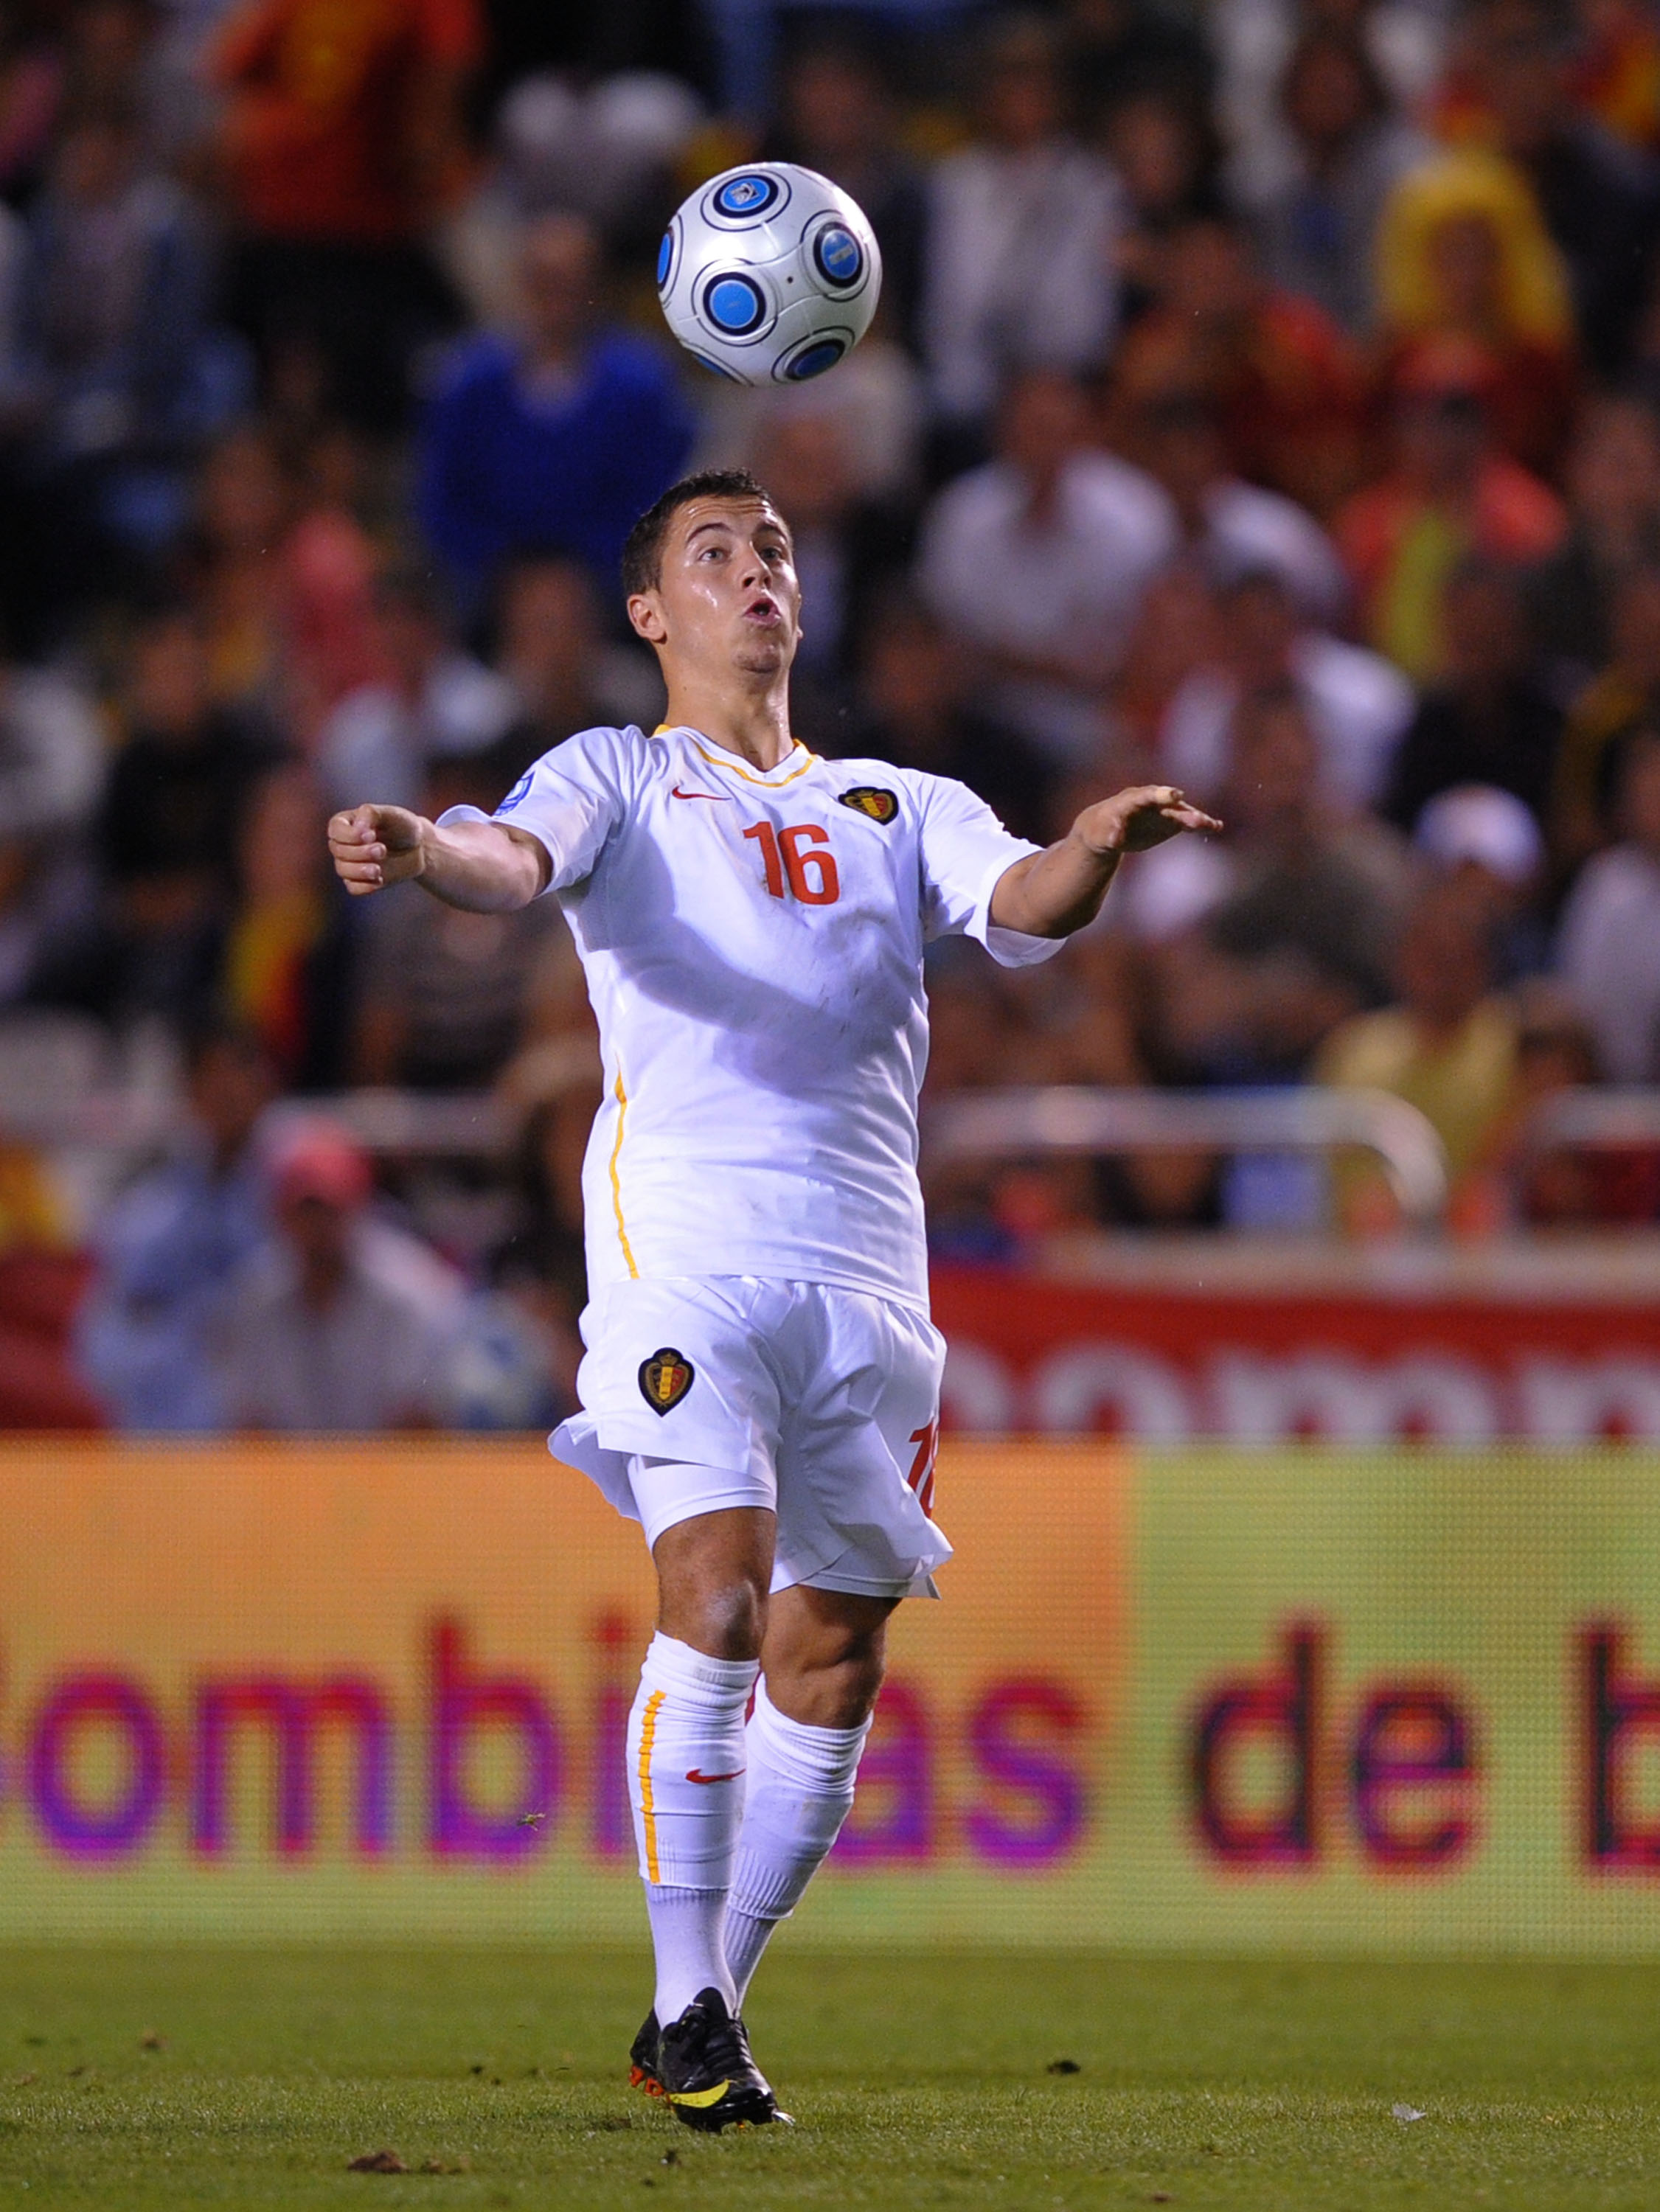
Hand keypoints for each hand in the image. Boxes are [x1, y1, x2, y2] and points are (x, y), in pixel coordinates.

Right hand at [327, 804, 426, 895]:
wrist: (417, 847)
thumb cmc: (401, 826)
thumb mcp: (390, 814)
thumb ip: (371, 814)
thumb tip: (358, 828)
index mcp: (345, 823)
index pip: (335, 830)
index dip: (350, 835)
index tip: (372, 835)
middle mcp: (342, 844)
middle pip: (339, 851)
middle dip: (360, 852)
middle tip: (381, 850)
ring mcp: (350, 863)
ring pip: (343, 871)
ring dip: (360, 871)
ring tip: (378, 870)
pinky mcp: (360, 880)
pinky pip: (353, 888)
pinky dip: (364, 886)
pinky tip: (379, 880)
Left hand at [1073, 785, 1222, 856]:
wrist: (1107, 830)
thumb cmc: (1101, 830)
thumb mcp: (1101, 834)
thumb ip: (1110, 834)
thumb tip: (1115, 838)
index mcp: (1132, 799)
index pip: (1147, 795)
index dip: (1161, 795)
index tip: (1175, 795)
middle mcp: (1152, 801)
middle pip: (1169, 805)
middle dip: (1183, 811)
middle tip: (1197, 819)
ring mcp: (1163, 810)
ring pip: (1182, 813)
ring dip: (1197, 819)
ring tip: (1213, 826)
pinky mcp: (1170, 822)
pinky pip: (1188, 823)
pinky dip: (1201, 824)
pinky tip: (1217, 827)